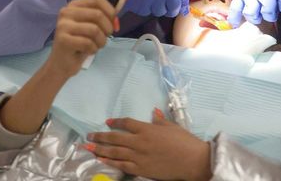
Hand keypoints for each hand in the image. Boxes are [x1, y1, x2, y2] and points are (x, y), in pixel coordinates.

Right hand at [49, 0, 119, 77]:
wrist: (62, 64)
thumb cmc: (80, 43)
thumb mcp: (95, 26)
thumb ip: (108, 12)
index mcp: (74, 5)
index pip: (98, 0)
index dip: (111, 11)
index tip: (113, 23)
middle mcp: (66, 12)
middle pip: (98, 15)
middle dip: (107, 29)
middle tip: (104, 38)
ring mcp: (63, 25)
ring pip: (94, 30)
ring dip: (101, 41)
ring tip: (96, 46)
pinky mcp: (63, 39)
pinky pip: (88, 43)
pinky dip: (93, 49)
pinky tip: (87, 51)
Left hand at [84, 111, 210, 180]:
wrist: (192, 161)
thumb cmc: (184, 141)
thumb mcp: (171, 126)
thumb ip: (159, 120)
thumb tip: (153, 112)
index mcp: (147, 129)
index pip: (126, 123)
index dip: (116, 122)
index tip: (107, 121)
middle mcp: (139, 141)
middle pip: (115, 138)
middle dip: (100, 136)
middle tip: (88, 136)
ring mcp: (139, 156)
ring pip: (115, 151)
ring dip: (100, 149)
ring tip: (88, 147)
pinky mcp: (141, 169)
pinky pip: (121, 165)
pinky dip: (110, 162)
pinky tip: (101, 160)